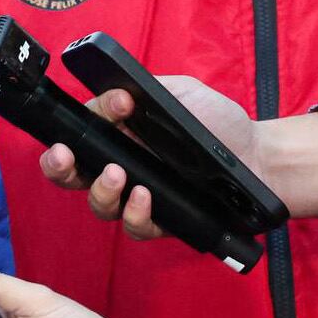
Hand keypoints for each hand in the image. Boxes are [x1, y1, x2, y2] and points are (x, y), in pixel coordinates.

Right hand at [38, 78, 261, 234]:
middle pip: (73, 176)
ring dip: (101, 191)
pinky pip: (135, 226)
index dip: (72, 129)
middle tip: (64, 157)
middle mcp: (122, 168)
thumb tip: (112, 93)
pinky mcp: (161, 222)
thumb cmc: (218, 123)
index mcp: (119, 136)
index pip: (78, 136)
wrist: (259, 155)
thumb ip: (143, 90)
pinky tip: (146, 197)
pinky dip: (135, 213)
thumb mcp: (178, 93)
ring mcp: (139, 197)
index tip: (100, 112)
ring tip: (117, 175)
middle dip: (58, 168)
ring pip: (100, 205)